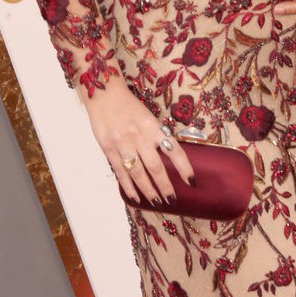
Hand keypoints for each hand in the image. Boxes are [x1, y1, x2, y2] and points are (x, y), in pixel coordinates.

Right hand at [84, 78, 195, 204]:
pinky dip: (128, 186)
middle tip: (172, 199)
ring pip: (138, 173)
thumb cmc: (129, 105)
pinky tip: (135, 197)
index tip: (191, 182)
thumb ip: (157, 135)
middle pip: (156, 167)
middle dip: (165, 186)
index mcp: (153, 126)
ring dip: (148, 190)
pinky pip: (120, 172)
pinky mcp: (108, 149)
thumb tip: (170, 158)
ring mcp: (122, 144)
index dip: (184, 167)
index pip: (174, 150)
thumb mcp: (148, 117)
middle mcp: (139, 136)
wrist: (104, 94)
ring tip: (156, 202)